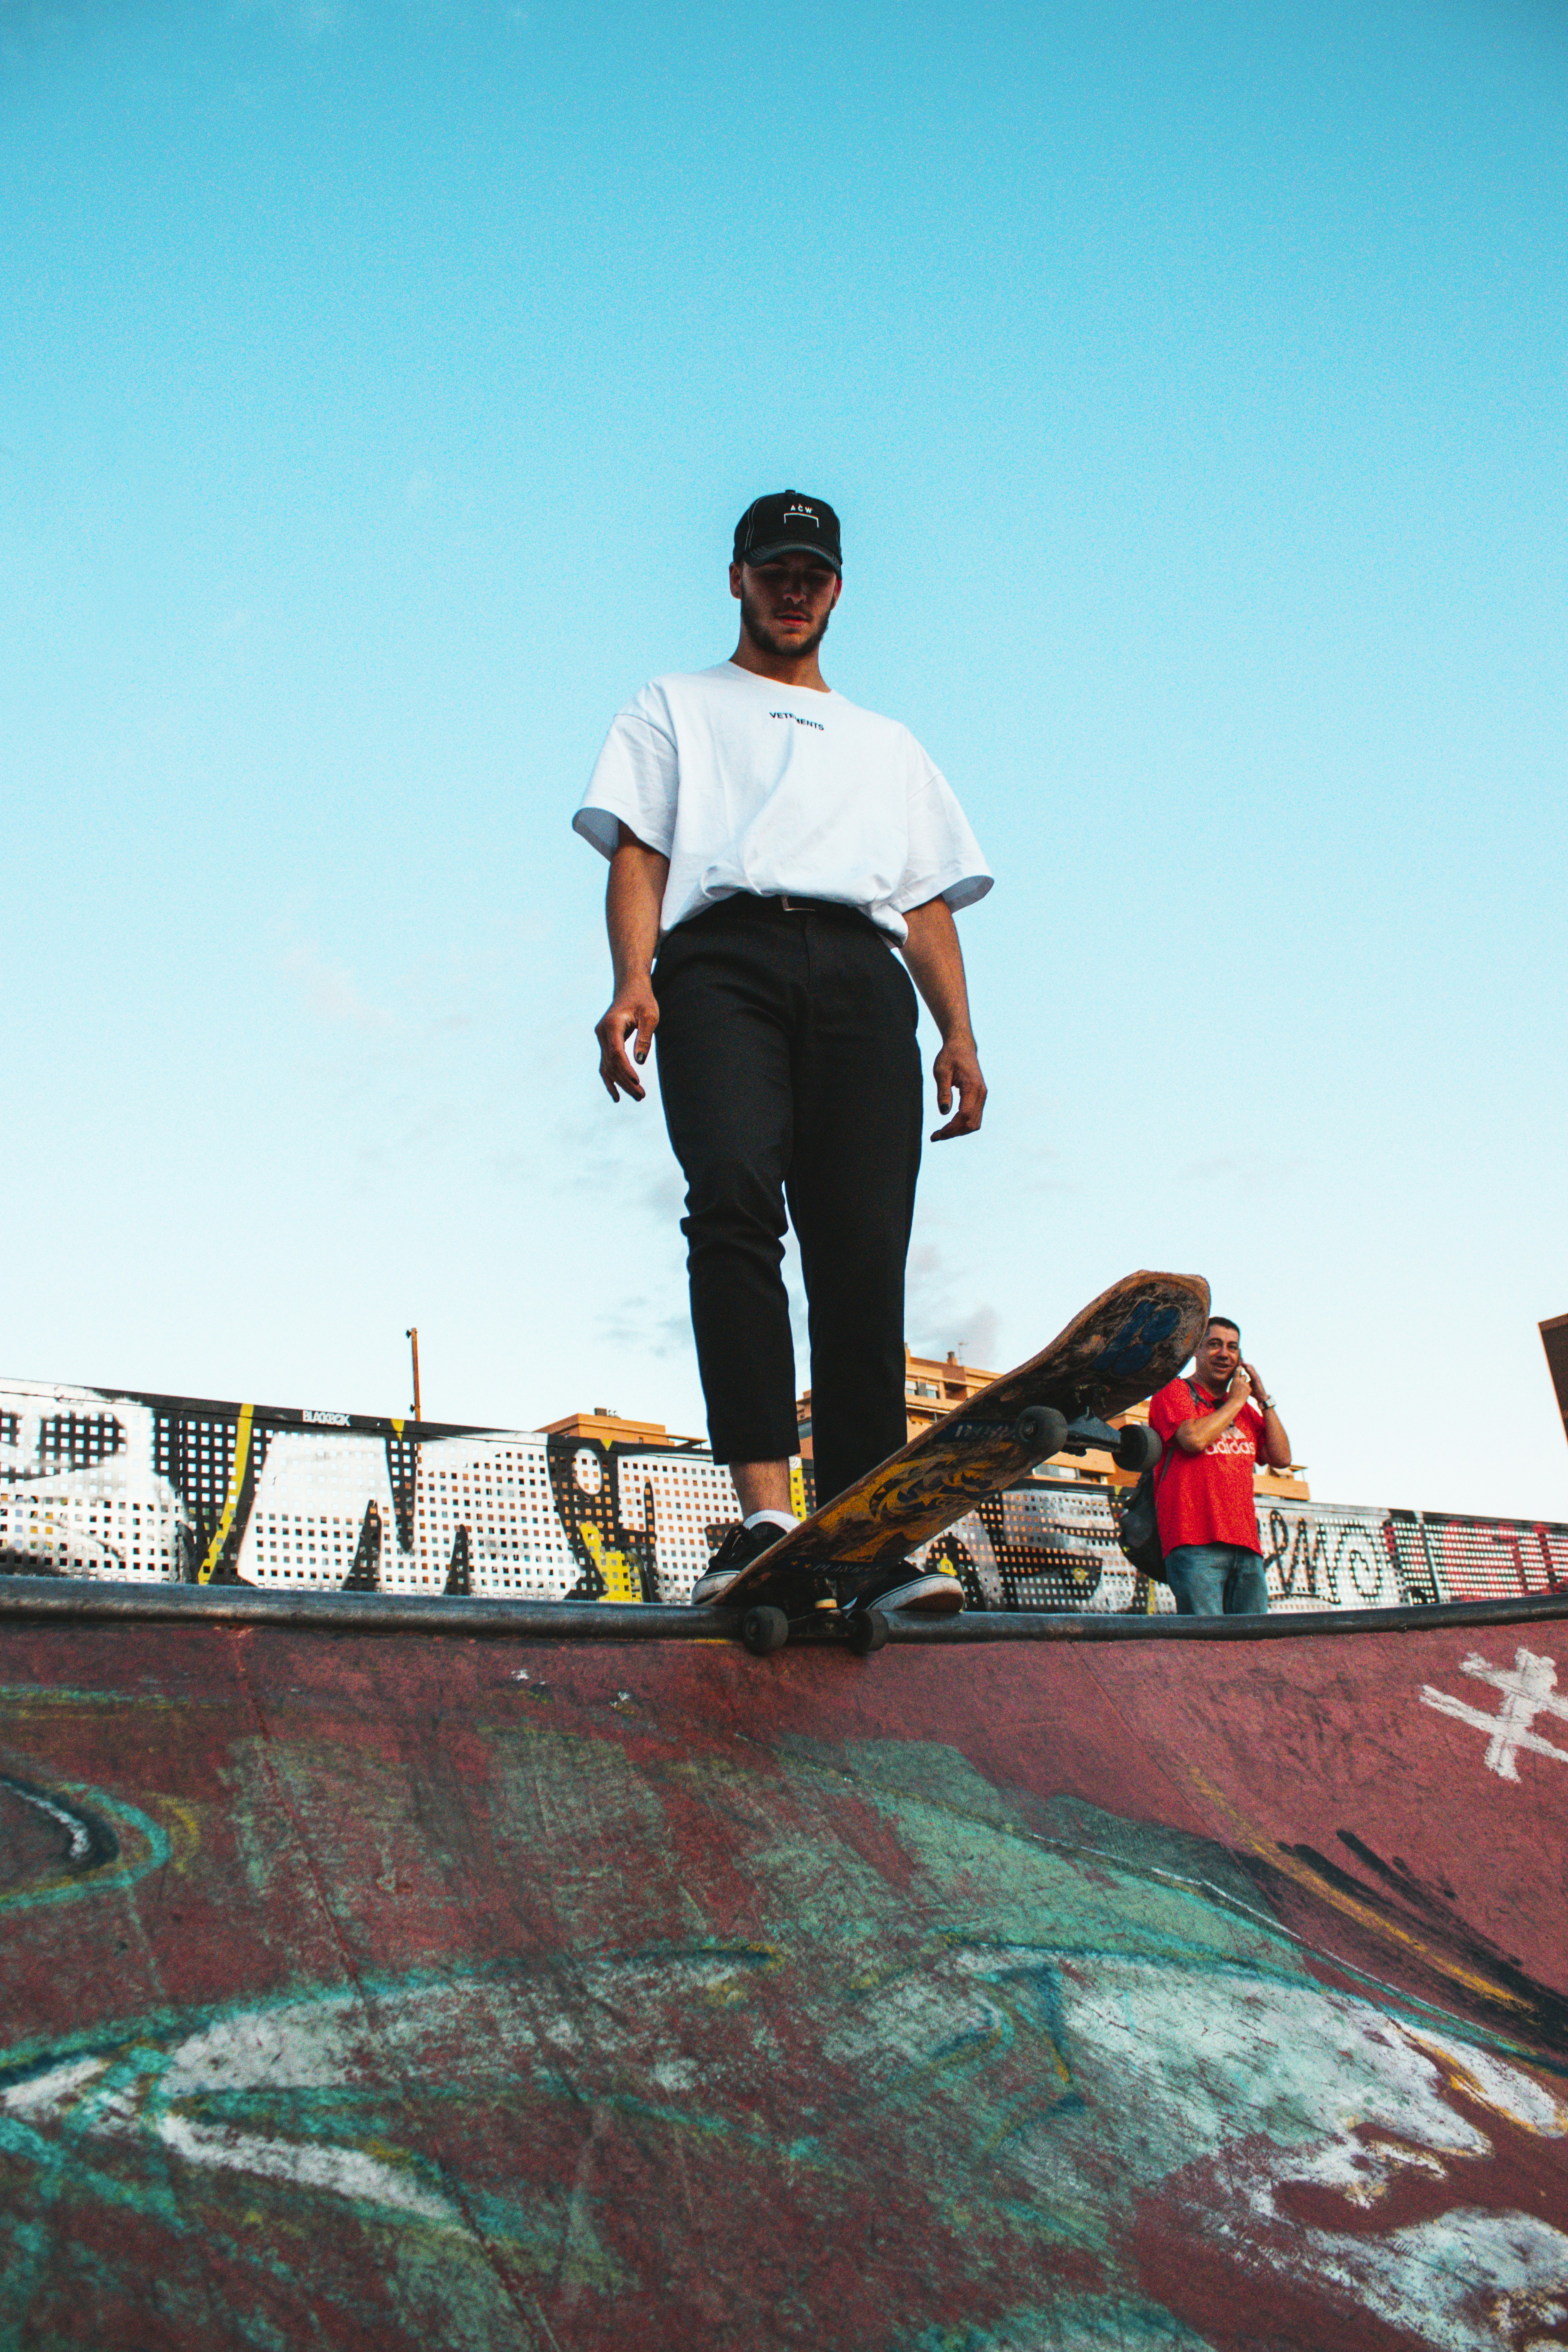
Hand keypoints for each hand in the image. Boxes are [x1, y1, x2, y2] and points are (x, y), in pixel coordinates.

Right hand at [595, 980, 658, 1102]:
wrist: (630, 988)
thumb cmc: (642, 1000)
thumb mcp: (650, 1016)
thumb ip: (644, 1037)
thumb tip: (639, 1061)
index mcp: (612, 1025)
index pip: (616, 1053)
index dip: (625, 1070)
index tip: (637, 1083)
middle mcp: (602, 1033)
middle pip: (611, 1063)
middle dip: (625, 1082)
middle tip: (641, 1096)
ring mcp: (601, 1038)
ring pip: (607, 1066)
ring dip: (620, 1083)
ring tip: (638, 1096)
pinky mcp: (604, 1042)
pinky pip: (605, 1064)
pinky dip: (611, 1079)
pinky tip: (617, 1095)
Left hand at [931, 1032, 986, 1140]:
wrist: (962, 1046)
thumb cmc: (949, 1056)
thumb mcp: (941, 1071)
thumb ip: (943, 1092)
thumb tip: (944, 1112)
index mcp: (973, 1087)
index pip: (964, 1115)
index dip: (951, 1128)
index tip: (937, 1134)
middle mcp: (981, 1093)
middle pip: (971, 1123)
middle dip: (954, 1133)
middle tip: (935, 1136)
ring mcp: (982, 1096)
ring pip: (975, 1123)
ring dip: (959, 1131)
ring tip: (941, 1134)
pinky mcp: (979, 1097)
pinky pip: (974, 1117)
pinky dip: (963, 1125)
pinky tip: (949, 1126)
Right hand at [1226, 1368, 1252, 1403]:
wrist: (1235, 1402)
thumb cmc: (1232, 1394)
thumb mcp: (1232, 1385)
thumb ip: (1235, 1380)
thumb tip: (1238, 1376)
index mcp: (1234, 1380)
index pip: (1238, 1370)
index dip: (1240, 1368)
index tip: (1241, 1366)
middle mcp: (1240, 1381)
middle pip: (1244, 1376)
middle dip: (1243, 1379)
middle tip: (1240, 1384)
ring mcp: (1245, 1385)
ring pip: (1247, 1381)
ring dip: (1245, 1384)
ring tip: (1241, 1390)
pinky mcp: (1249, 1388)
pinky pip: (1249, 1386)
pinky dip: (1247, 1389)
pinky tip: (1244, 1393)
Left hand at [1243, 1363, 1268, 1407]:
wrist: (1261, 1398)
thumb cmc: (1254, 1392)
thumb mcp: (1248, 1386)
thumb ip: (1245, 1382)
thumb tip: (1239, 1381)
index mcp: (1253, 1376)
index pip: (1248, 1368)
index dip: (1244, 1364)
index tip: (1239, 1360)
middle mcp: (1255, 1375)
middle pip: (1250, 1367)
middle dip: (1245, 1363)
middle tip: (1240, 1358)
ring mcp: (1257, 1377)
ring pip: (1252, 1369)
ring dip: (1247, 1365)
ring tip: (1242, 1361)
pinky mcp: (1257, 1381)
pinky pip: (1253, 1374)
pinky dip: (1250, 1370)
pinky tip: (1247, 1368)